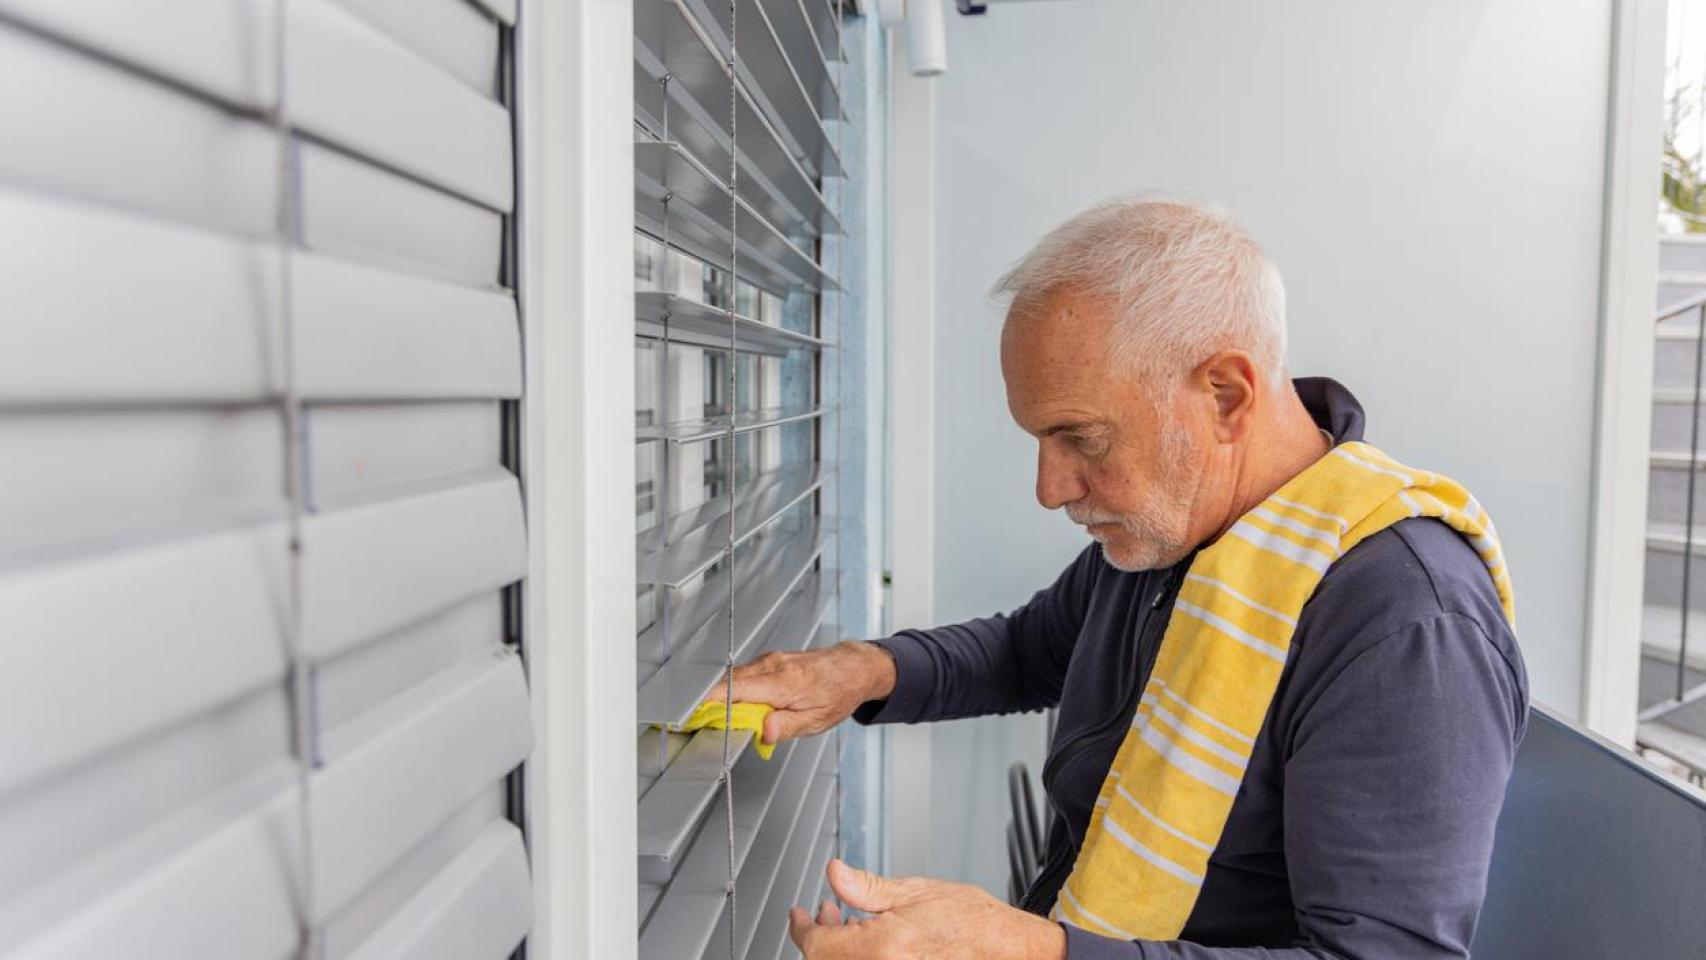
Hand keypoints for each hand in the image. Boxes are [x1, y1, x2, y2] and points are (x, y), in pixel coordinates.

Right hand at [705, 641, 896, 745]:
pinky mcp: (768, 660)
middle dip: (712, 703)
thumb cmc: (837, 693)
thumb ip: (786, 726)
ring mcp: (769, 660)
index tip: (693, 715)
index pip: (735, 690)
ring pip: (735, 679)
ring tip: (728, 719)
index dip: (709, 702)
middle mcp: (772, 666)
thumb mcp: (816, 720)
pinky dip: (738, 691)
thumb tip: (762, 732)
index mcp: (783, 682)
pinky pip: (745, 676)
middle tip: (701, 725)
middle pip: (728, 683)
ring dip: (726, 698)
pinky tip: (747, 706)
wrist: (852, 668)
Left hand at [787, 859, 1065, 959]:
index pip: (816, 943)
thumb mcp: (915, 892)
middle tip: (826, 912)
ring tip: (850, 925)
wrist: (1009, 951)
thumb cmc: (973, 922)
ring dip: (837, 949)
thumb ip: (866, 887)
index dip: (801, 926)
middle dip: (819, 936)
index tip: (799, 914)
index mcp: (879, 948)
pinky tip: (871, 944)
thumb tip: (834, 873)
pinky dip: (859, 958)